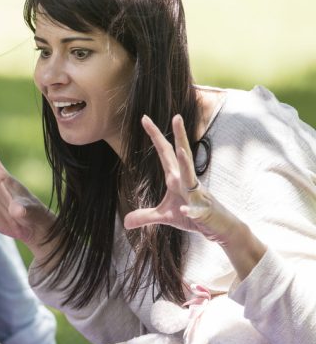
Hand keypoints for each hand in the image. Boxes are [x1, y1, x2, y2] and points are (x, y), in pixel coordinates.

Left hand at [124, 114, 240, 244]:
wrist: (218, 227)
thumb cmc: (192, 217)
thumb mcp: (164, 216)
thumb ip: (144, 216)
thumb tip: (125, 222)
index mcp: (176, 178)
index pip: (164, 153)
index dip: (155, 136)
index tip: (144, 118)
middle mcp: (187, 181)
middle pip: (181, 155)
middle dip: (179, 136)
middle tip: (176, 116)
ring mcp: (196, 195)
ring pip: (191, 176)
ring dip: (185, 163)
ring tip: (180, 149)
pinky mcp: (203, 212)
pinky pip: (195, 210)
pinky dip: (190, 210)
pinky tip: (184, 209)